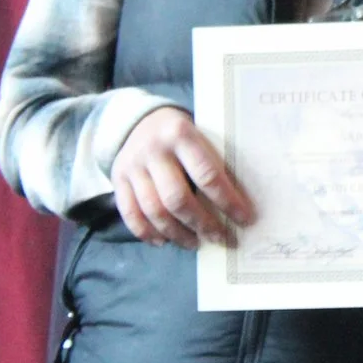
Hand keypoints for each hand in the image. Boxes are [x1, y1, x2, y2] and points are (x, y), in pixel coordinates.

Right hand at [109, 106, 254, 248]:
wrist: (141, 119)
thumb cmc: (182, 135)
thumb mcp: (200, 135)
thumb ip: (212, 162)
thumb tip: (238, 204)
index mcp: (181, 134)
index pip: (207, 174)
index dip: (227, 201)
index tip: (244, 219)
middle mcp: (154, 150)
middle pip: (177, 198)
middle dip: (202, 224)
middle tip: (220, 238)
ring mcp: (132, 165)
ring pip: (154, 210)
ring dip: (177, 234)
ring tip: (195, 243)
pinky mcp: (117, 179)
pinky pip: (131, 214)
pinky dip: (147, 233)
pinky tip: (164, 241)